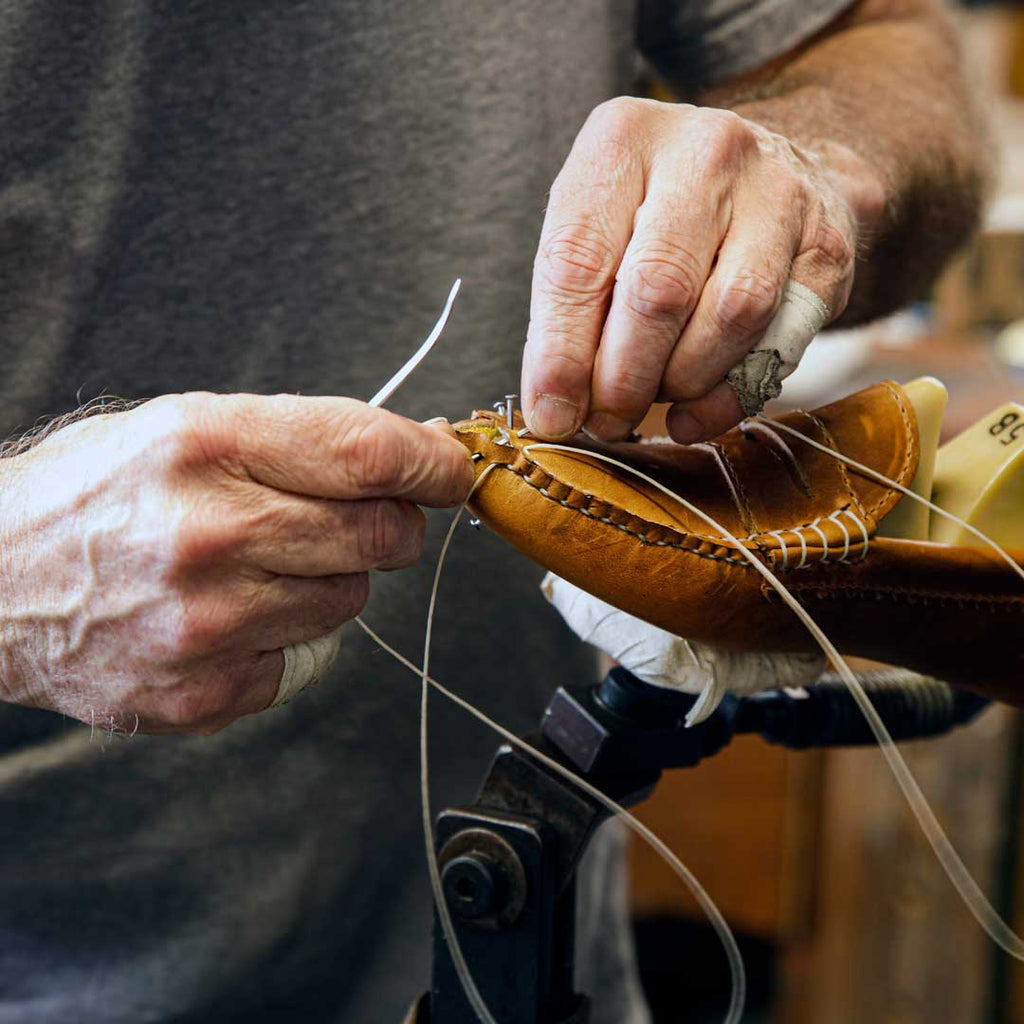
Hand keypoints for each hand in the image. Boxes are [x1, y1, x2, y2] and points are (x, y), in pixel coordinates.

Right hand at [0, 394, 472, 733]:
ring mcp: (206, 624)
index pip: (368, 454)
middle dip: (391, 523)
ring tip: (259, 563)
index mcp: (207, 445)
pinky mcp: (201, 692)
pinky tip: (223, 614)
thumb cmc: (95, 493)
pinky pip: (300, 657)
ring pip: (349, 599)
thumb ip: (302, 439)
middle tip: (356, 515)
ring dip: (328, 578)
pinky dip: (281, 635)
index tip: (453, 469)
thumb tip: (415, 452)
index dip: (433, 463)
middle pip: (382, 535)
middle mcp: (208, 535)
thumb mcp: (186, 426)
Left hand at [522, 97, 866, 443]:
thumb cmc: (657, 215)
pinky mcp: (828, 245)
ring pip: (730, 314)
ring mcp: (778, 192)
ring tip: (655, 400)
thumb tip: (554, 410)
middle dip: (624, 379)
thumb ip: (567, 311)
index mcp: (623, 140)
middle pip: (658, 289)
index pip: (578, 260)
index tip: (552, 415)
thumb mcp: (597, 232)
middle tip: (606, 422)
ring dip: (682, 382)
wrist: (772, 174)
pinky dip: (731, 395)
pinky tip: (697, 410)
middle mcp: (705, 151)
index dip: (561, 354)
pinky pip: (781, 340)